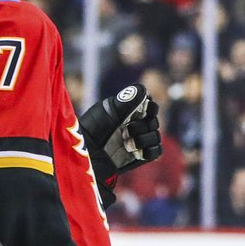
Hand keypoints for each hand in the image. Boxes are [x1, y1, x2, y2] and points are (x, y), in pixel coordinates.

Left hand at [79, 85, 161, 207]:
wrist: (88, 155)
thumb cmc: (94, 130)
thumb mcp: (108, 111)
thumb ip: (128, 100)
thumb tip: (144, 89)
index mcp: (129, 111)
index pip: (150, 106)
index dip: (150, 107)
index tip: (144, 110)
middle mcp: (136, 125)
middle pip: (154, 121)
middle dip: (141, 126)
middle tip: (125, 131)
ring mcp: (140, 141)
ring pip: (156, 136)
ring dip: (143, 139)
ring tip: (126, 145)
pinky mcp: (141, 156)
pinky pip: (157, 151)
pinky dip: (149, 151)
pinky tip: (136, 152)